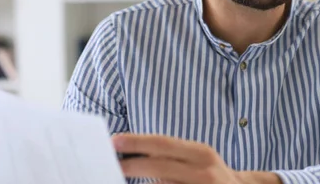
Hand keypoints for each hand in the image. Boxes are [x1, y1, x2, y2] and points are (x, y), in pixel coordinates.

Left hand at [111, 133, 280, 183]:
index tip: (114, 141)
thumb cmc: (210, 176)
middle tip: (109, 162)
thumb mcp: (197, 159)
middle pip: (160, 165)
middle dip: (132, 163)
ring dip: (142, 183)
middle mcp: (204, 170)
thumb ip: (172, 157)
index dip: (137, 141)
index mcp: (201, 153)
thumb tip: (133, 155)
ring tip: (119, 176)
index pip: (163, 143)